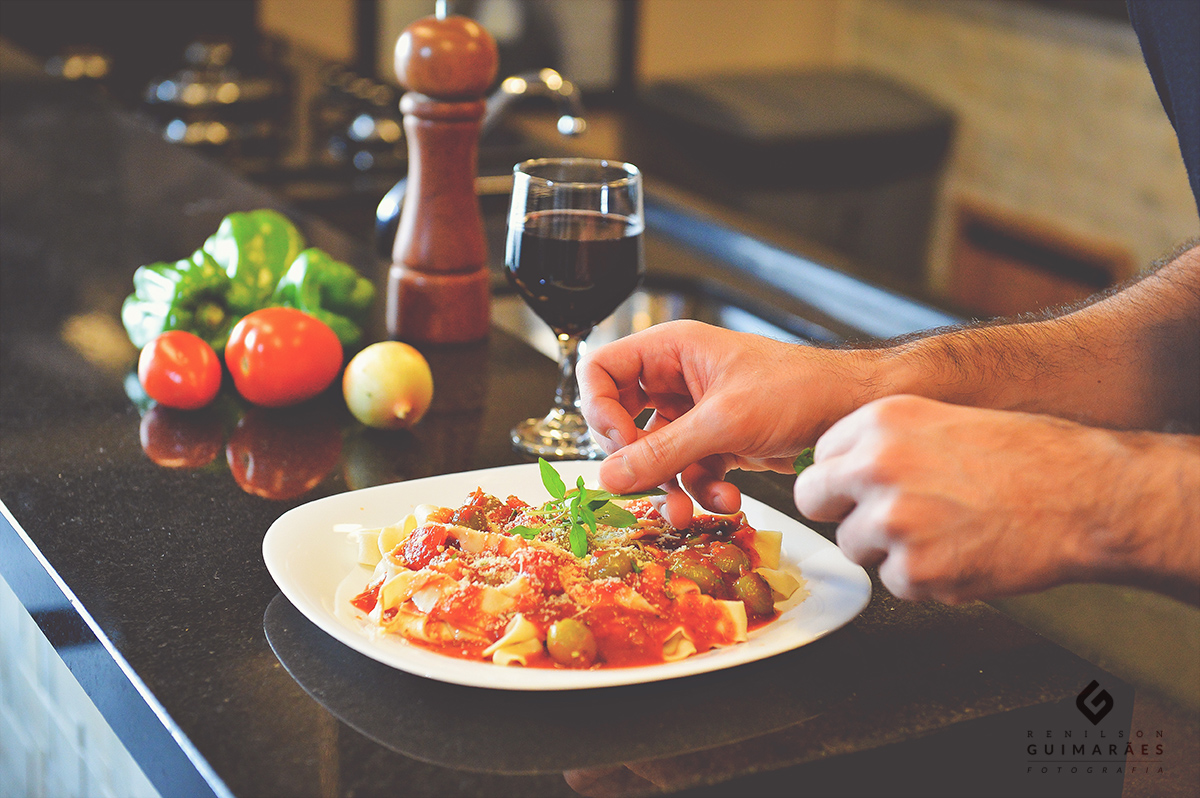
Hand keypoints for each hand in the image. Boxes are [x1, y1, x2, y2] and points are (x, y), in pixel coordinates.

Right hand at [578, 320, 870, 526]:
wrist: (851, 410)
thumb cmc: (798, 388)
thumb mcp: (724, 422)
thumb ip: (663, 452)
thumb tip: (609, 477)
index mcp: (669, 350)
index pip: (600, 370)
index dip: (600, 410)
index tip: (620, 445)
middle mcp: (675, 377)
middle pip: (621, 420)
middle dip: (638, 461)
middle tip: (651, 483)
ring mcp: (695, 411)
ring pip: (655, 454)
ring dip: (671, 486)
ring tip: (692, 509)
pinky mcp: (716, 439)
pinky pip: (688, 470)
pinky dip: (702, 489)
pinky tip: (727, 498)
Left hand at [793, 394, 1195, 602]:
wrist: (1085, 496)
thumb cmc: (1026, 456)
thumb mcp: (941, 420)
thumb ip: (884, 442)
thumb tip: (838, 465)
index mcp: (882, 421)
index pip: (821, 455)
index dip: (844, 475)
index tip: (865, 484)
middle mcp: (877, 466)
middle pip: (814, 500)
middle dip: (844, 510)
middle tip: (888, 515)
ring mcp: (893, 521)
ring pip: (853, 545)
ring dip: (888, 548)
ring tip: (945, 530)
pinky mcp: (916, 570)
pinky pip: (894, 582)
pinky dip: (925, 578)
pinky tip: (963, 552)